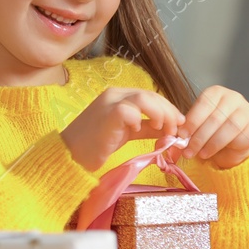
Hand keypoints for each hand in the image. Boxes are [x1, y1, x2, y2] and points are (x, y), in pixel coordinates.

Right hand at [61, 87, 185, 171]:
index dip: (168, 108)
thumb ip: (146, 128)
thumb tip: (170, 130)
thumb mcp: (126, 132)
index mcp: (118, 95)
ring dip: (160, 115)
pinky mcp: (108, 114)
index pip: (151, 95)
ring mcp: (110, 102)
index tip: (178, 124)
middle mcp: (115, 94)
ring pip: (145, 98)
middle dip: (169, 113)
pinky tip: (137, 132)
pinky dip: (141, 121)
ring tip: (162, 130)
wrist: (70, 154)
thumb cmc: (95, 145)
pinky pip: (131, 111)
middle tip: (175, 131)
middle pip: (151, 95)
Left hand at [174, 85, 248, 168]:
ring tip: (198, 154)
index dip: (192, 121)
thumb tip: (178, 135)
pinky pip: (237, 139)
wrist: (233, 139)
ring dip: (209, 144)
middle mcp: (234, 98)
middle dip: (199, 137)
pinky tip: (209, 153)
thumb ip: (190, 125)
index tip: (181, 135)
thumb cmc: (211, 127)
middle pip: (215, 118)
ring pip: (227, 129)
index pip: (204, 104)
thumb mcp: (198, 121)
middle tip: (187, 150)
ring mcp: (246, 112)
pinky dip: (220, 148)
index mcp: (216, 92)